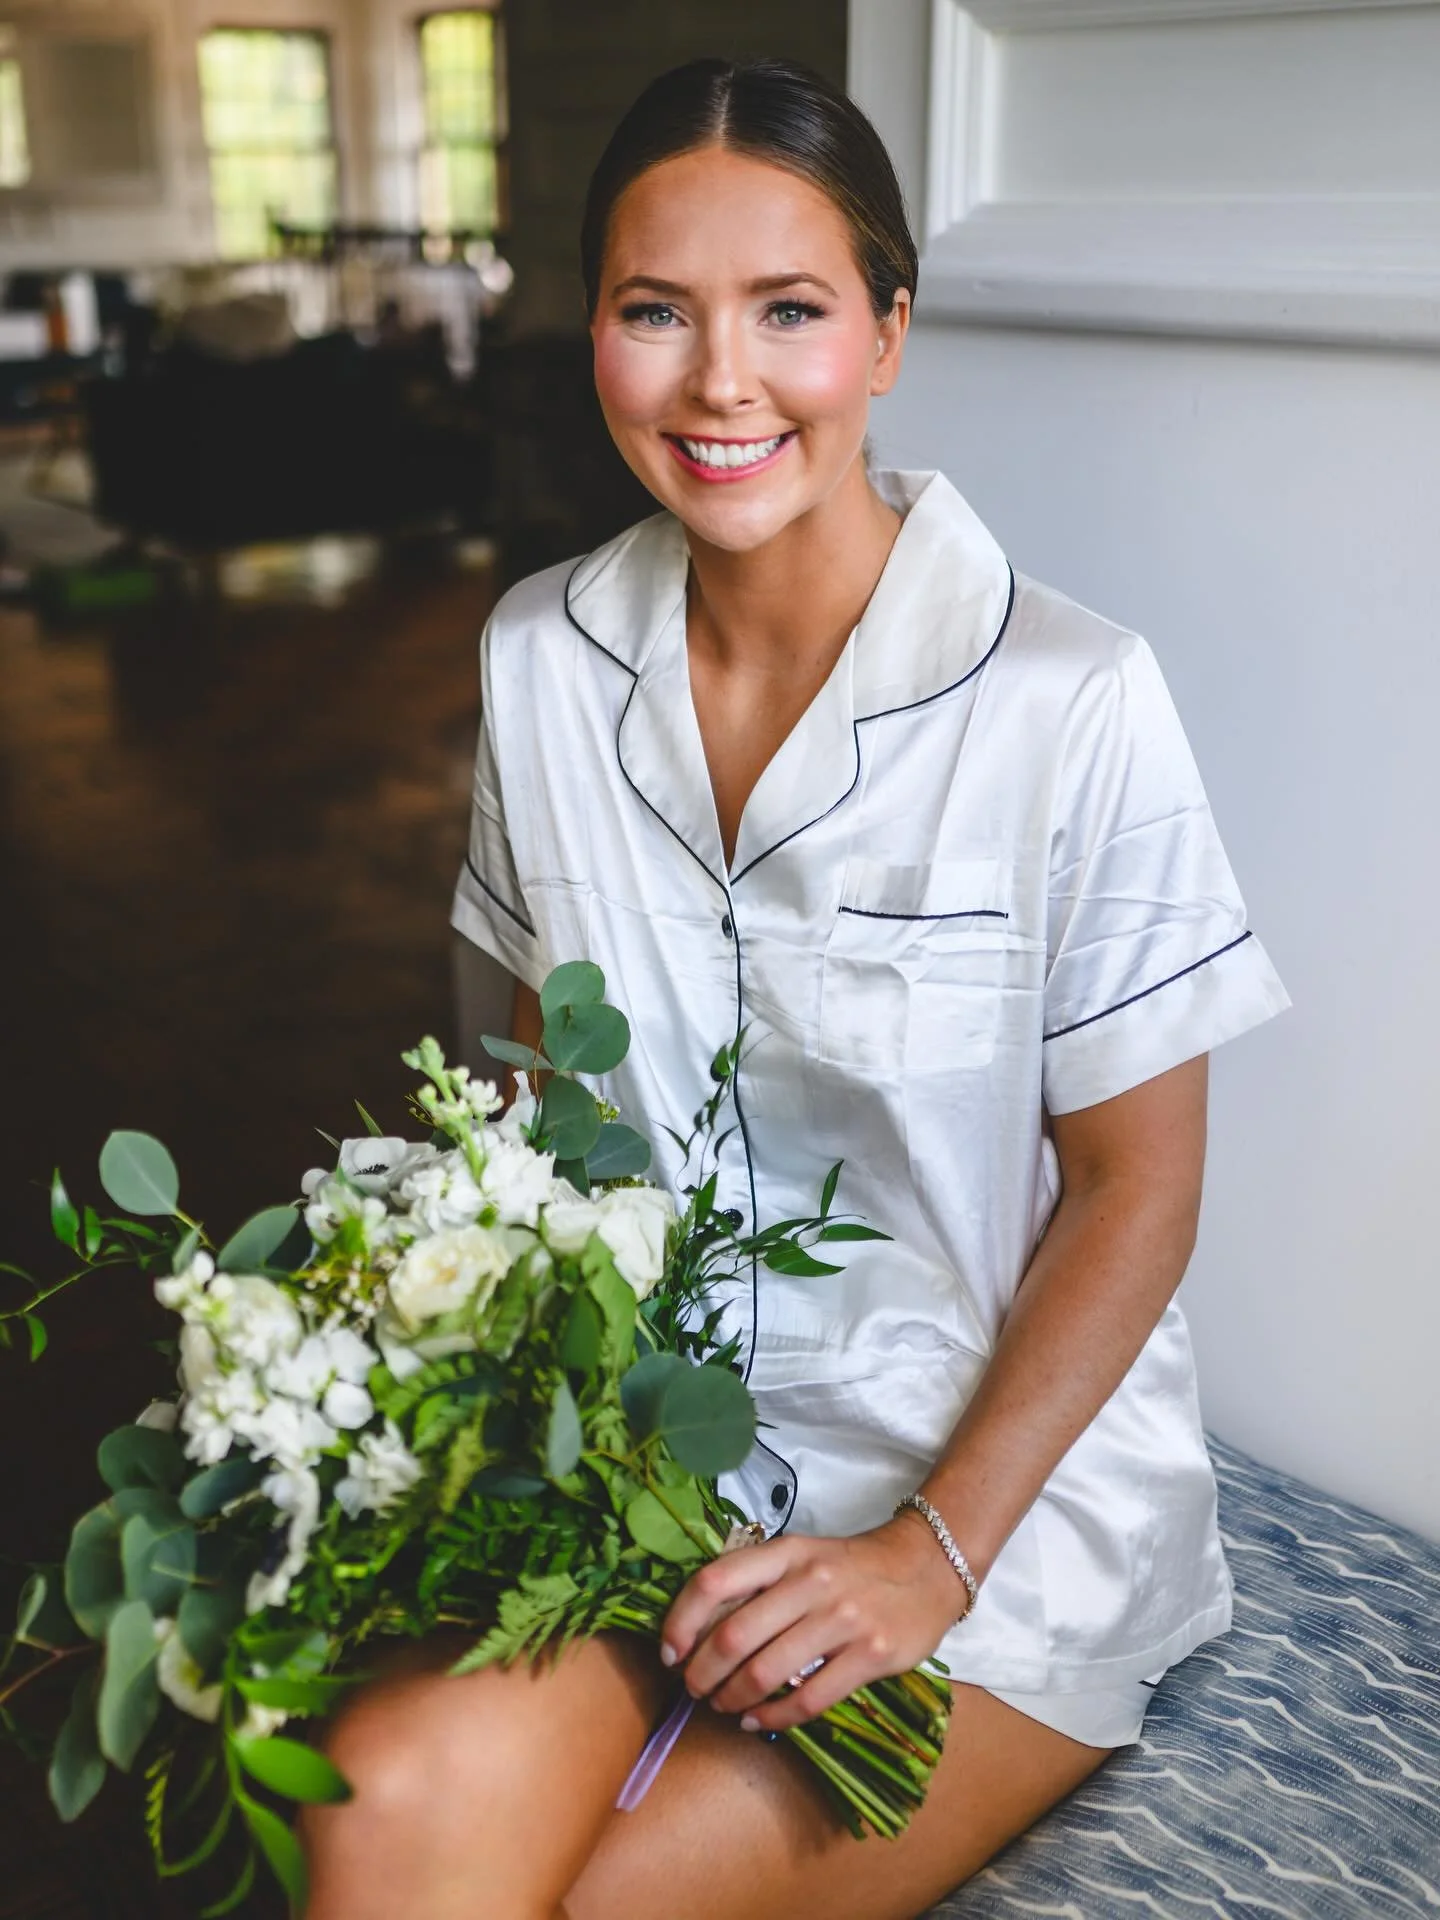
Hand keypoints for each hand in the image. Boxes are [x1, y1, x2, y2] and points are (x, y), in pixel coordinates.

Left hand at [659, 1513, 964, 1734]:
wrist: (927, 1568)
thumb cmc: (852, 1566)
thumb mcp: (803, 1556)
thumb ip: (760, 1583)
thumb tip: (701, 1630)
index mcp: (786, 1553)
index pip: (715, 1581)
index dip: (681, 1621)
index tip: (669, 1651)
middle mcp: (810, 1582)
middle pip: (733, 1635)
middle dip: (702, 1672)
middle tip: (694, 1689)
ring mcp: (843, 1619)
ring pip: (766, 1671)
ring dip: (733, 1698)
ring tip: (723, 1706)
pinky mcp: (871, 1656)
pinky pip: (809, 1699)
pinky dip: (775, 1718)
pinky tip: (760, 1721)